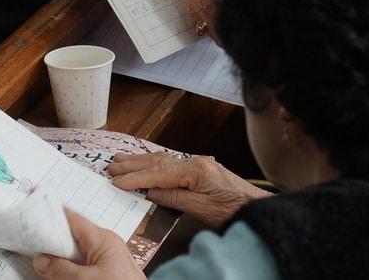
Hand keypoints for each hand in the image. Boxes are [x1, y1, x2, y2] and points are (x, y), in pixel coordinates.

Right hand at [33, 209, 142, 279]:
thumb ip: (60, 269)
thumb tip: (42, 260)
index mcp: (104, 240)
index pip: (72, 219)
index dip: (52, 212)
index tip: (35, 206)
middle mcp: (107, 248)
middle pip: (72, 239)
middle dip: (53, 241)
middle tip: (32, 242)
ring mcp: (108, 264)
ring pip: (77, 256)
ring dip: (60, 260)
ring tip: (42, 262)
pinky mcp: (107, 275)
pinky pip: (84, 268)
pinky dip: (70, 271)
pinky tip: (58, 277)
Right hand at [108, 153, 268, 228]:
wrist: (257, 208)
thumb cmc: (233, 210)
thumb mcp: (201, 209)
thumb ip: (174, 198)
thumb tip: (150, 191)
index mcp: (194, 169)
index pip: (158, 172)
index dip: (135, 177)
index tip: (117, 181)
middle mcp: (195, 161)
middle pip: (157, 161)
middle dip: (132, 164)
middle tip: (112, 166)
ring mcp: (198, 162)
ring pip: (163, 158)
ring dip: (140, 160)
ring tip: (121, 159)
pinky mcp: (201, 168)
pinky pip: (171, 161)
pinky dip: (154, 162)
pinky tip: (147, 161)